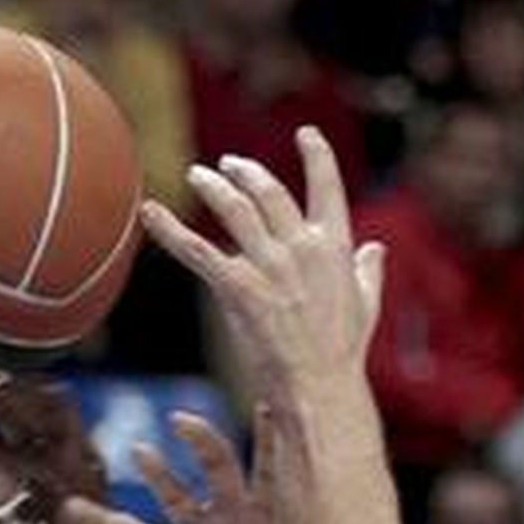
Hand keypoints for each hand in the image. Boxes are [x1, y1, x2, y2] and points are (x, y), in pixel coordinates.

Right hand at [54, 407, 291, 523]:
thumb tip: (354, 508)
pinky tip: (75, 511)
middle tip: (183, 425)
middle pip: (214, 463)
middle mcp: (233, 511)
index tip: (267, 403)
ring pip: (171, 492)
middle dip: (199, 441)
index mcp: (270, 509)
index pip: (270, 459)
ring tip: (143, 455)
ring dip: (155, 473)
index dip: (268, 432)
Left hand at [141, 128, 384, 398]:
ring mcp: (271, 268)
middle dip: (248, 173)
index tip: (307, 135)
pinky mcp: (240, 290)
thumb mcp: (365, 308)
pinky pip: (198, 251)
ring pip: (235, 210)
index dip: (317, 156)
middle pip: (270, 192)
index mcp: (335, 249)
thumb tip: (375, 248)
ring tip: (199, 176)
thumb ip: (368, 272)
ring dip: (213, 187)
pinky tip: (148, 212)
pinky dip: (169, 230)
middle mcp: (302, 249)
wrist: (320, 389)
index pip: (327, 188)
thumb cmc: (342, 355)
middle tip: (230, 166)